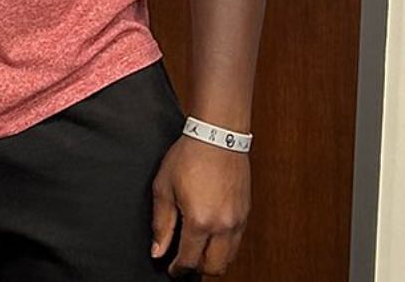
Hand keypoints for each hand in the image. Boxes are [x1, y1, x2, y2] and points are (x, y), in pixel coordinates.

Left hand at [151, 135, 249, 275]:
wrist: (218, 135)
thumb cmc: (190, 156)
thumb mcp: (164, 188)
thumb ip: (161, 224)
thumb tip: (158, 250)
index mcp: (200, 221)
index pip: (190, 261)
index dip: (177, 269)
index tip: (171, 268)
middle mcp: (223, 225)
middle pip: (215, 267)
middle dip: (198, 268)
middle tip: (184, 260)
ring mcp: (238, 220)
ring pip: (230, 257)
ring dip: (214, 258)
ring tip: (198, 247)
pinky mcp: (246, 212)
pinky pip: (237, 241)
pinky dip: (225, 245)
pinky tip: (211, 233)